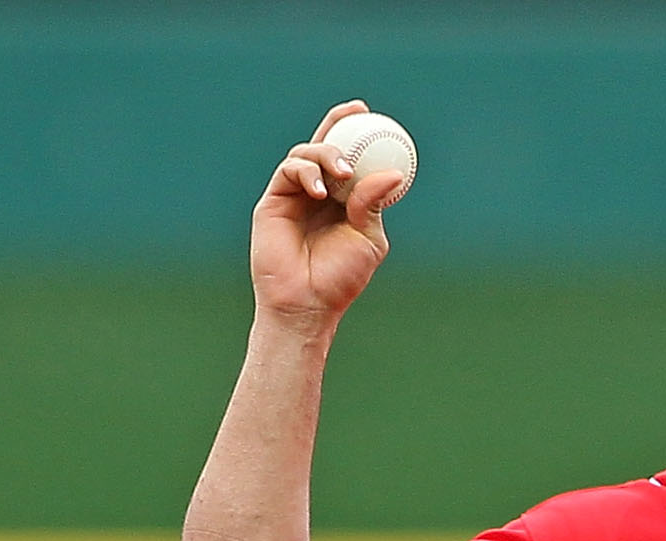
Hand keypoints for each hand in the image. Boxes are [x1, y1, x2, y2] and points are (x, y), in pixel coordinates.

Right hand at [250, 102, 408, 323]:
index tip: (369, 113)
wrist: (308, 303)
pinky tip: (320, 190)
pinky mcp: (273, 201)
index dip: (356, 131)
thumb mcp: (367, 238)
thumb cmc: (340, 278)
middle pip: (323, 145)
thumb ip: (373, 203)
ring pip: (306, 153)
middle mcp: (318, 192)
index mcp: (343, 199)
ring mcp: (294, 195)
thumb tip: (392, 174)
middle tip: (356, 115)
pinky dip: (305, 171)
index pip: (349, 158)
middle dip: (337, 122)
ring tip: (343, 172)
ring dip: (326, 153)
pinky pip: (288, 171)